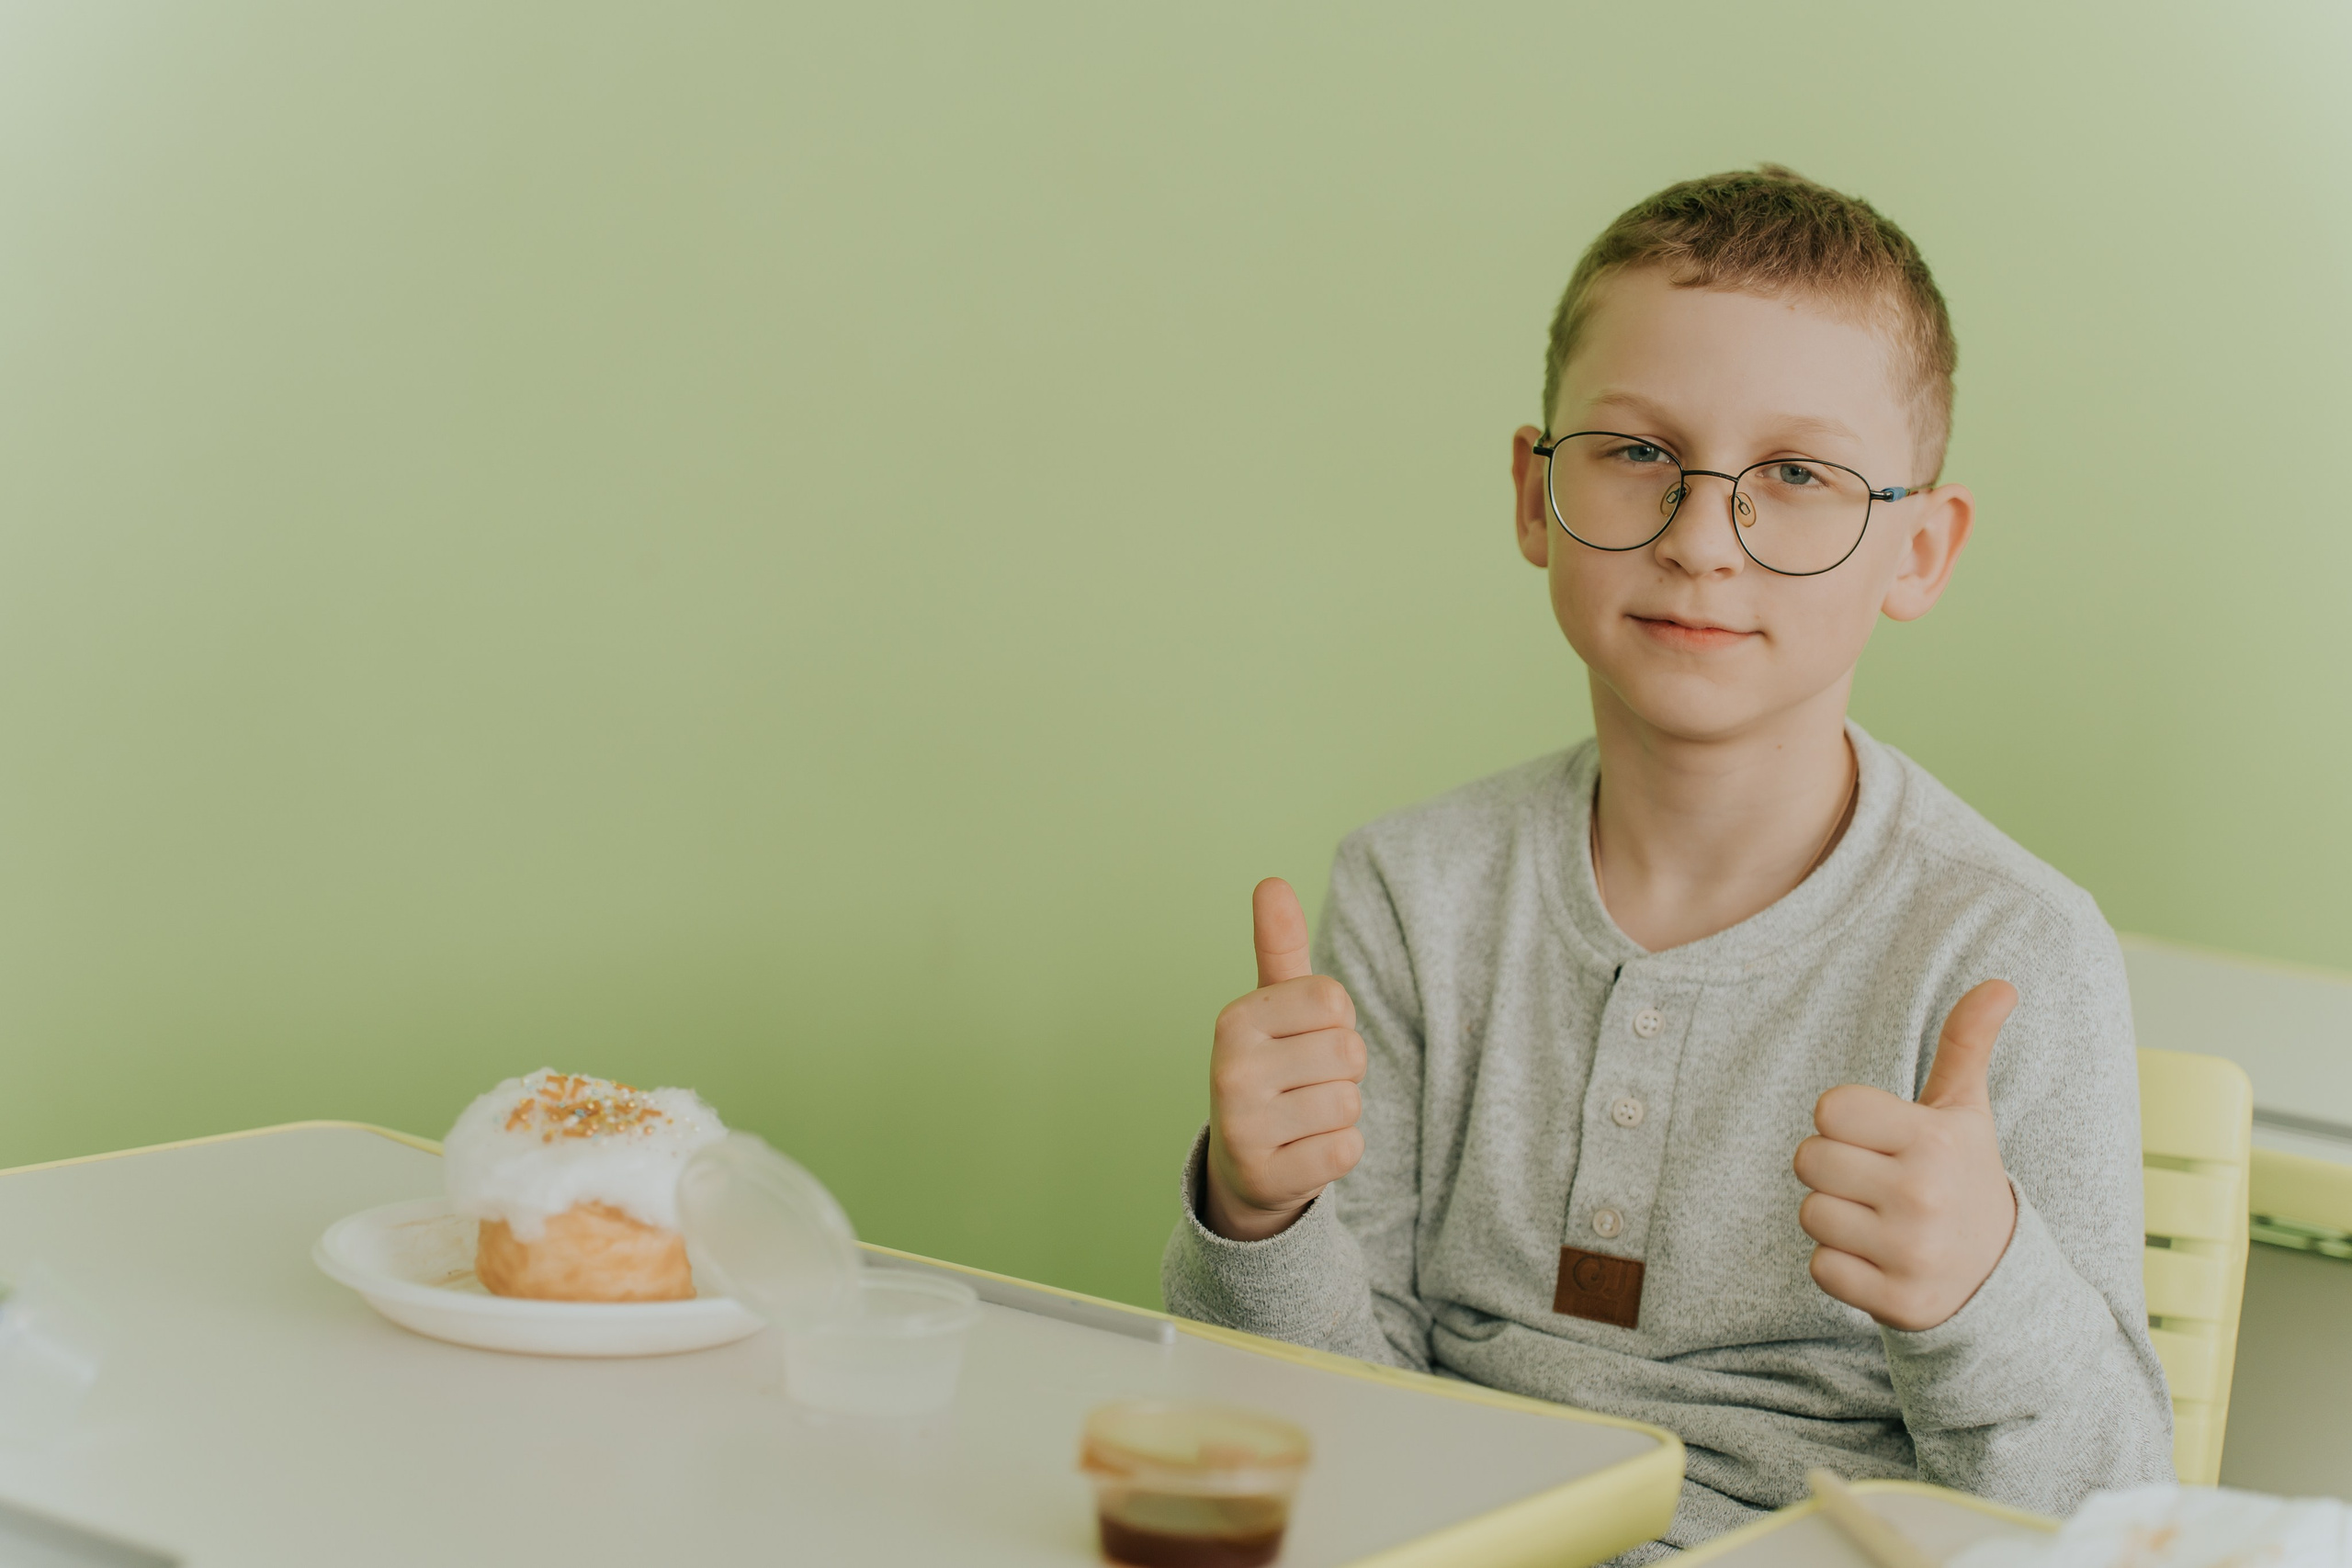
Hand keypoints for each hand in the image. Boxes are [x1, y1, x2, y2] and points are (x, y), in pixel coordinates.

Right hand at [1201, 878, 1367, 1240]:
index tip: (1303, 1039)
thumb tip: (1272, 881)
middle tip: (1303, 1083)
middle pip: (1348, 1051)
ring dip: (1340, 1112)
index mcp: (1235, 1019)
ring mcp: (1243, 1127)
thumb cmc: (1272, 1068)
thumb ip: (1279, 946)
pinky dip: (1338, 1151)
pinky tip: (1303, 1150)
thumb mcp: (1272, 1007)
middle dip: (1341, 1068)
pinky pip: (1347, 1150)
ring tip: (1301, 1116)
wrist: (1244, 1165)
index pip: (1334, 1000)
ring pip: (1349, 1102)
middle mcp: (1229, 1070)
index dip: (1335, 1022)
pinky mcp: (1267, 1176)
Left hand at [1794, 980, 2020, 1331]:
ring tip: (1880, 1220)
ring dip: (1835, 1217)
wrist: (2000, 1280)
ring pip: (1810, 1214)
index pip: (1829, 1108)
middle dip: (1834, 1168)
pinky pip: (1819, 1268)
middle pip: (1809, 1159)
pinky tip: (1880, 1259)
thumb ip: (1967, 1044)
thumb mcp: (1966, 1112)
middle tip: (1877, 1182)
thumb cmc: (1963, 1176)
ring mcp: (1911, 1252)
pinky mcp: (1896, 1301)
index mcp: (1935, 1139)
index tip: (1878, 1137)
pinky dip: (1840, 1266)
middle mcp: (1923, 1194)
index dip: (1844, 1121)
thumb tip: (2001, 984)